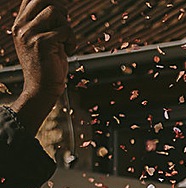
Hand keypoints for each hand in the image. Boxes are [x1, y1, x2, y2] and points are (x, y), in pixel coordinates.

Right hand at [10, 0, 68, 129]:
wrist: (42, 89)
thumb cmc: (48, 66)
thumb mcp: (44, 41)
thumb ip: (47, 25)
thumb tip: (61, 9)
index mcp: (20, 24)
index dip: (49, 2)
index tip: (61, 17)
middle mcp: (21, 26)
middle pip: (42, 0)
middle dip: (60, 10)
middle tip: (65, 28)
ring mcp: (28, 34)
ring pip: (55, 11)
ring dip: (67, 26)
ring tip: (66, 42)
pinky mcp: (41, 43)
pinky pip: (65, 30)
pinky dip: (72, 40)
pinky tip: (68, 51)